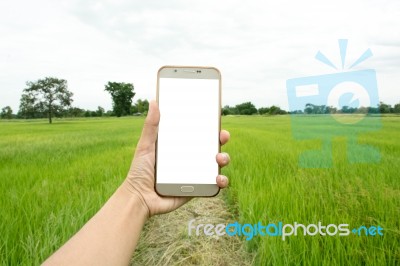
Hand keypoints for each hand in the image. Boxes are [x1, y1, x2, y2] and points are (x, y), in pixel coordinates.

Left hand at [122, 100, 229, 216]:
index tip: (216, 118)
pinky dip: (221, 181)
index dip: (210, 127)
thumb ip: (151, 126)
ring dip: (224, 159)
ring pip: (216, 165)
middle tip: (222, 137)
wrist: (139, 198)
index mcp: (180, 147)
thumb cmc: (139, 171)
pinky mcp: (197, 189)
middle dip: (221, 140)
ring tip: (219, 159)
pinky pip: (214, 185)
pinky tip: (218, 179)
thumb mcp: (145, 146)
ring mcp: (195, 174)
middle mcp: (190, 159)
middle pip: (211, 147)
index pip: (198, 134)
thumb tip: (153, 101)